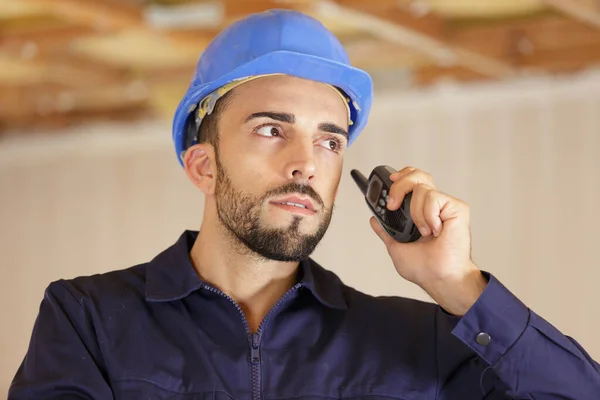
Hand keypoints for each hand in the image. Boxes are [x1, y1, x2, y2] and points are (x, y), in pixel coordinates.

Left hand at [369, 166, 486, 315]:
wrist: (438, 278)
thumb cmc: (425, 268)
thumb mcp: (396, 247)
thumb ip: (385, 231)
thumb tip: (374, 220)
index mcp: (422, 211)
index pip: (413, 181)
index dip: (401, 176)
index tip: (390, 182)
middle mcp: (434, 205)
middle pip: (417, 175)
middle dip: (400, 186)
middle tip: (393, 205)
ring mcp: (446, 205)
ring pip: (422, 188)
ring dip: (416, 213)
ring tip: (424, 232)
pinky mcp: (457, 208)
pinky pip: (434, 198)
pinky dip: (428, 215)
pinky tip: (435, 231)